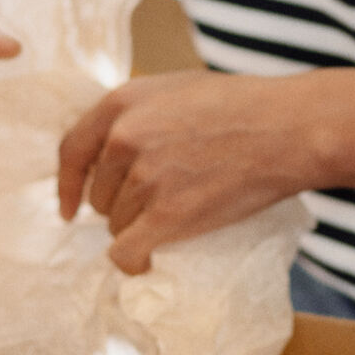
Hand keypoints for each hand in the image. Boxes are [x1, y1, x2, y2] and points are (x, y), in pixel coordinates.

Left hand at [57, 72, 331, 272]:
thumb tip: (115, 148)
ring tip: (178, 220)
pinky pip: (127, 253)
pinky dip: (134, 263)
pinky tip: (147, 264)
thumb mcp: (178, 89)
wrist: (288, 129)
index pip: (72, 151)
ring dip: (140, 230)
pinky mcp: (168, 214)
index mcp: (122, 103)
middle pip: (98, 196)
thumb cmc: (244, 105)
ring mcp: (145, 178)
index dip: (66, 184)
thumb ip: (140, 114)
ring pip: (117, 225)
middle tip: (157, 205)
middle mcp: (124, 139)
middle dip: (120, 206)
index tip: (68, 208)